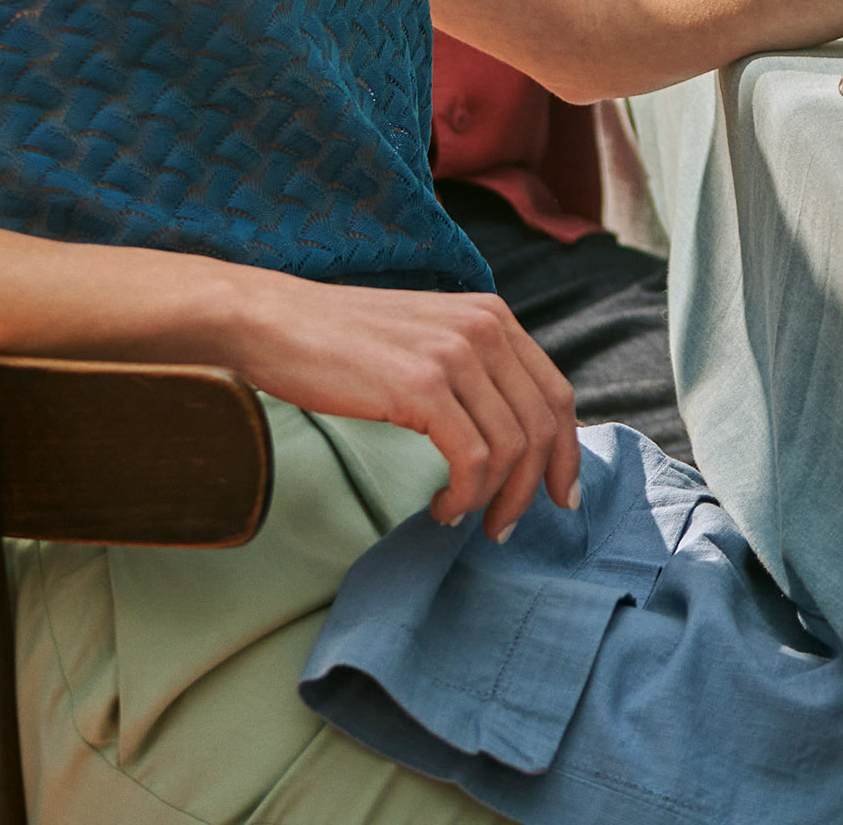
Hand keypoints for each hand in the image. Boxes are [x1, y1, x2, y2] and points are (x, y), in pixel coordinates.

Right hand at [211, 271, 585, 538]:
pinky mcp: (422, 386)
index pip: (556, 392)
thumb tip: (507, 432)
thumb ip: (472, 370)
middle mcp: (485, 328)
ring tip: (463, 518)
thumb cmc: (341, 342)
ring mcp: (455, 355)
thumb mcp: (426, 340)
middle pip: (544, 424)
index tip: (560, 496)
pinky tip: (440, 506)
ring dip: (496, 499)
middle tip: (506, 527)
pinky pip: (472, 459)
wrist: (276, 322)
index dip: (567, 451)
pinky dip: (465, 495)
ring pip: (513, 447)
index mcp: (492, 316)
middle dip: (536, 487)